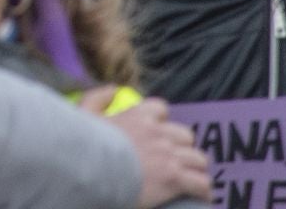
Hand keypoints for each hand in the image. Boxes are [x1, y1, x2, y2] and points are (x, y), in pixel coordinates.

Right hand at [89, 92, 210, 204]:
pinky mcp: (175, 178)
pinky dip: (202, 191)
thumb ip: (97, 98)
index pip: (162, 109)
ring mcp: (169, 155)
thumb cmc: (85, 145)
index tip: (156, 134)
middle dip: (183, 148)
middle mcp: (159, 133)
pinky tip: (200, 197)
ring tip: (191, 181)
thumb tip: (113, 89)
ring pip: (199, 159)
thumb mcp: (83, 115)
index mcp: (139, 116)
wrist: (91, 170)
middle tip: (176, 162)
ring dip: (195, 170)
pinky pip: (201, 183)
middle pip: (186, 136)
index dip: (161, 123)